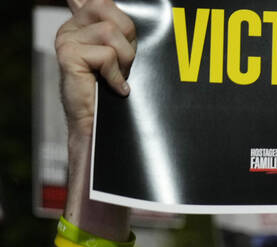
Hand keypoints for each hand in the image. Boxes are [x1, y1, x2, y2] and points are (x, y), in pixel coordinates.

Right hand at [56, 0, 135, 136]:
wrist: (94, 122)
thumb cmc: (108, 90)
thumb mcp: (118, 55)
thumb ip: (116, 30)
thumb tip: (113, 5)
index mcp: (81, 22)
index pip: (99, 1)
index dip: (113, 8)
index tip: (110, 20)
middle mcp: (71, 27)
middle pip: (110, 10)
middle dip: (127, 38)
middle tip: (123, 62)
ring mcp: (67, 40)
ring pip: (111, 32)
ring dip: (123, 59)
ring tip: (117, 75)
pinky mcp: (69, 55)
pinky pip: (106, 55)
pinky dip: (117, 75)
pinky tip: (114, 86)